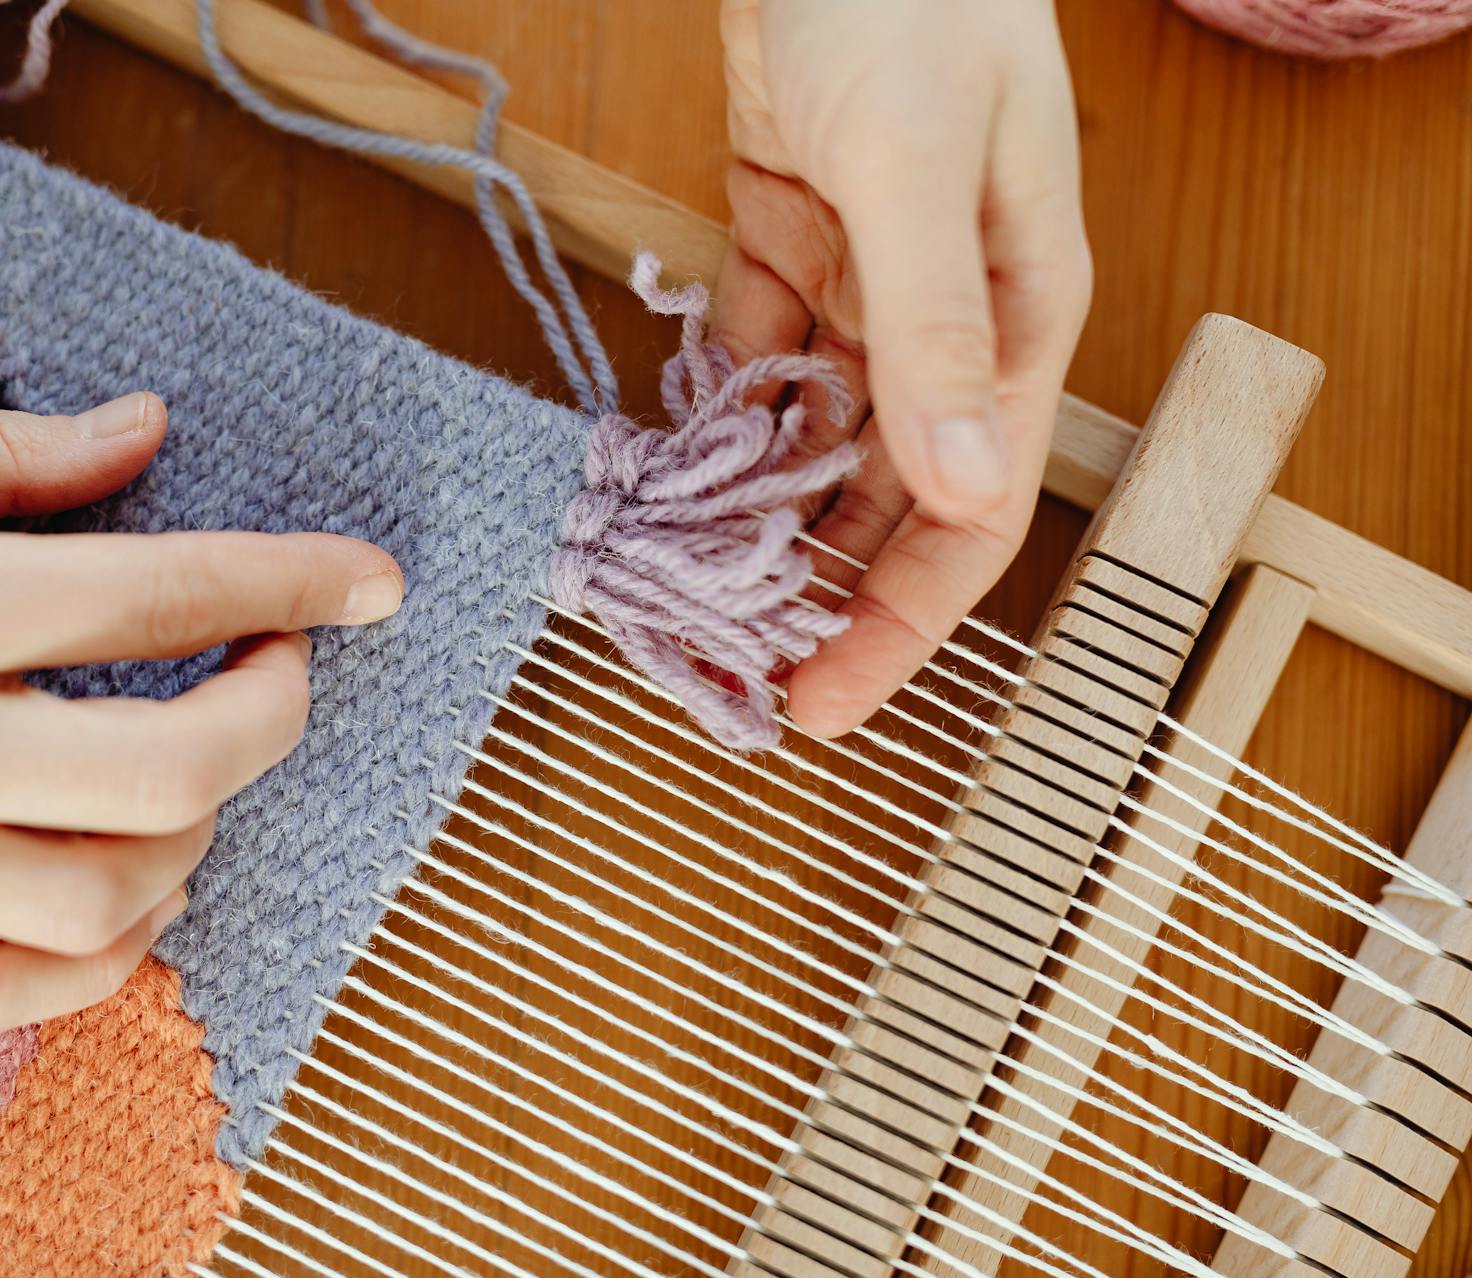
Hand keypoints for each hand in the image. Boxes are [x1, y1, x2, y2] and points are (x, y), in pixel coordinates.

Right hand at [0, 394, 402, 1030]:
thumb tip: (144, 433)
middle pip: (172, 766)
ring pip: (106, 900)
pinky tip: (127, 901)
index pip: (159, 594)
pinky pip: (0, 991)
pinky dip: (98, 963)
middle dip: (275, 712)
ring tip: (195, 774)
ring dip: (199, 836)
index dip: (294, 583)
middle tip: (280, 666)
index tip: (372, 582)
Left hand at [718, 0, 1090, 734]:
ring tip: (689, 591)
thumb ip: (936, 324)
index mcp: (1013, 318)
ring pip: (819, 438)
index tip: (823, 703)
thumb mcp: (918, 166)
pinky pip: (760, 360)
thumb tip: (962, 485)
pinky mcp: (792, 243)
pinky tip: (673, 468)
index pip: (970, 510)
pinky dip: (721, 414)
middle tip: (734, 672)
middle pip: (890, 496)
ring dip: (762, 512)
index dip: (901, 620)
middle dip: (818, 589)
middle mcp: (946, 321)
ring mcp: (868, 284)